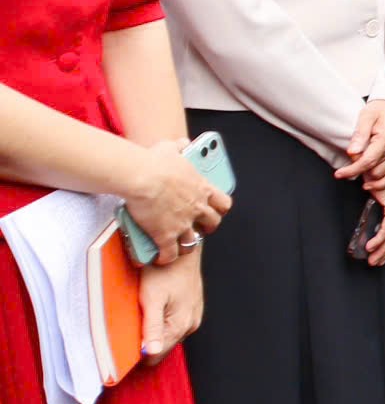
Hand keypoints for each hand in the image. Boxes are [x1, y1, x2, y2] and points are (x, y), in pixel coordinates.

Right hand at [122, 141, 230, 261]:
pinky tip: (161, 259)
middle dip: (207, 228)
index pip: (223, 202)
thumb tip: (182, 144)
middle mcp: (197, 207)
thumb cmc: (154, 162)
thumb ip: (180, 148)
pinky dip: (166, 258)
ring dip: (187, 245)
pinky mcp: (166, 235)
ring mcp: (182, 223)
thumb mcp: (171, 149)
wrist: (141, 177)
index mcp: (202, 188)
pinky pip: (170, 253)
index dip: (220, 208)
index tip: (216, 210)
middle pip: (212, 223)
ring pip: (193, 242)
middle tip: (200, 229)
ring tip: (180, 247)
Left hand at [140, 250, 205, 360]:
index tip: (124, 343)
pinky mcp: (192, 308)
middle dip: (146, 341)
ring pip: (168, 335)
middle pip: (162, 347)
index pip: (156, 356)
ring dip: (154, 330)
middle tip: (132, 323)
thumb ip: (152, 328)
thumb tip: (152, 353)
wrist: (182, 250)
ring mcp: (193, 316)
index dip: (137, 353)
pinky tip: (155, 308)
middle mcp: (190, 324)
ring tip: (143, 312)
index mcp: (180, 326)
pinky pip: (174, 324)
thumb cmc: (165, 270)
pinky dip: (162, 321)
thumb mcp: (152, 299)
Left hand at [335, 98, 384, 186]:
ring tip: (363, 164)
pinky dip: (382, 182)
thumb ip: (359, 135)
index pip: (367, 161)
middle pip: (374, 170)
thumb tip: (352, 153)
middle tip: (354, 160)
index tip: (339, 174)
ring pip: (382, 175)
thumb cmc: (382, 108)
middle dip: (360, 169)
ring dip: (370, 174)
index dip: (351, 170)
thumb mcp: (366, 116)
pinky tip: (371, 183)